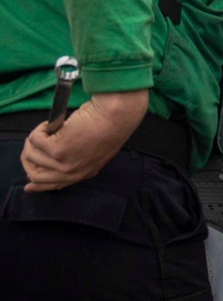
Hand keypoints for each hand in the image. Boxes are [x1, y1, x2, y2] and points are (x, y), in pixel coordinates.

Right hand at [21, 90, 147, 191]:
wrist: (117, 115)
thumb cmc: (110, 124)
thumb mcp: (96, 149)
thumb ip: (78, 158)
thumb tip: (54, 157)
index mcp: (84, 173)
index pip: (55, 185)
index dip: (38, 185)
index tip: (29, 186)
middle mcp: (72, 173)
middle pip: (36, 176)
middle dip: (28, 160)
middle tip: (29, 144)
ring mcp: (63, 163)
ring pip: (31, 155)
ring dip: (34, 139)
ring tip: (47, 127)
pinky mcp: (57, 150)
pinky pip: (35, 140)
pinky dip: (39, 129)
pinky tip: (51, 123)